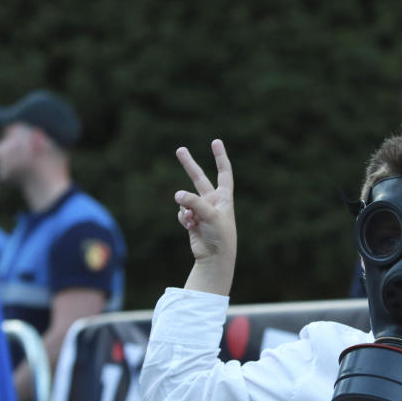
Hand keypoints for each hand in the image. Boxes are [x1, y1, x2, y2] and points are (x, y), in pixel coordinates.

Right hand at [174, 140, 236, 294]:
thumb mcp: (210, 216)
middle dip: (190, 165)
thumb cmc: (220, 236)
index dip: (220, 157)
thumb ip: (194, 202)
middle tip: (180, 150)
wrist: (215, 258)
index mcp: (224, 197)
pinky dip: (183, 218)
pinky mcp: (192, 220)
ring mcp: (201, 210)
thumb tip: (177, 195)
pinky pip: (182, 212)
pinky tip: (190, 226)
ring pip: (186, 200)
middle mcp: (213, 202)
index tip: (215, 142)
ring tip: (192, 220)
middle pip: (199, 178)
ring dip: (186, 208)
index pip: (224, 172)